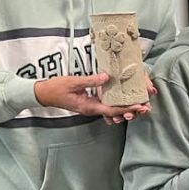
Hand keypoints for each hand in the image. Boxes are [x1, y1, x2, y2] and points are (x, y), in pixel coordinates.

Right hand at [35, 73, 152, 122]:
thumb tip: (106, 77)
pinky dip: (116, 103)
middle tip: (145, 106)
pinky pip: (105, 105)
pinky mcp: (89, 103)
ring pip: (111, 110)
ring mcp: (90, 107)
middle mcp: (91, 109)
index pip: (112, 110)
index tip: (140, 106)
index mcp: (88, 107)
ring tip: (139, 104)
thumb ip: (90, 80)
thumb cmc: (56, 88)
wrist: (43, 94)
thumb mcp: (73, 82)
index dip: (127, 108)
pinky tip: (123, 98)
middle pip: (114, 112)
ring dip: (125, 107)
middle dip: (130, 110)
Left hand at [104, 76, 158, 124]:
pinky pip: (109, 116)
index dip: (145, 109)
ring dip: (120, 118)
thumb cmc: (130, 71)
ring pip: (121, 116)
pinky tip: (109, 117)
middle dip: (131, 115)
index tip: (144, 108)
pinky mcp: (108, 105)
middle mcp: (129, 104)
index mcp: (138, 98)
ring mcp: (118, 105)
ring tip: (117, 117)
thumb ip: (146, 82)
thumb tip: (152, 91)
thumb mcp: (139, 74)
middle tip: (128, 114)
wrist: (114, 67)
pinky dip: (109, 118)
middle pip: (132, 114)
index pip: (143, 107)